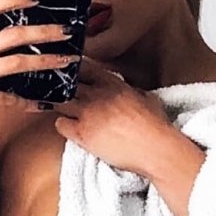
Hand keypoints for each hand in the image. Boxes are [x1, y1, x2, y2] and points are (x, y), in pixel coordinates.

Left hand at [50, 55, 174, 173]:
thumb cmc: (156, 126)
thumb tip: (131, 92)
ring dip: (60, 106)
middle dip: (63, 88)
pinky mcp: (82, 133)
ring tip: (63, 111)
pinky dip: (61, 125)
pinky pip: (60, 124)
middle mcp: (97, 94)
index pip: (86, 67)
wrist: (155, 148)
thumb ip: (132, 91)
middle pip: (68, 83)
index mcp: (113, 84)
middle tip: (62, 94)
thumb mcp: (146, 98)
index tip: (72, 75)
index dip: (75, 70)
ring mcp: (88, 113)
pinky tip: (68, 128)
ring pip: (60, 101)